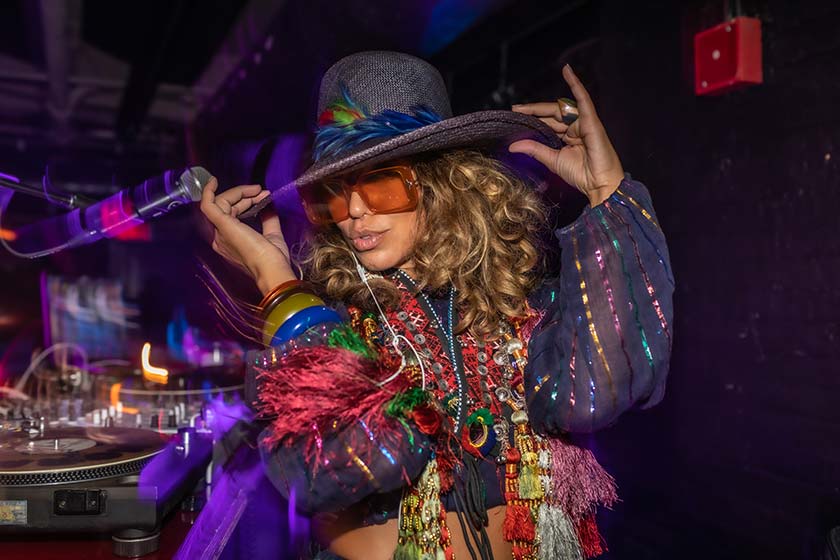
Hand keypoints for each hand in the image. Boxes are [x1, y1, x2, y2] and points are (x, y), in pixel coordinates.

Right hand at [199, 178, 296, 294]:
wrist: (272, 269)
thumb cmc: (273, 259)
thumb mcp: (272, 234)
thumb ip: (268, 219)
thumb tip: (268, 204)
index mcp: (230, 241)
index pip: (232, 213)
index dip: (246, 201)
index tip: (263, 195)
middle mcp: (221, 237)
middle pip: (226, 206)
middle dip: (244, 195)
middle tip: (262, 191)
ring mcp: (219, 232)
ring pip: (221, 202)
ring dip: (239, 192)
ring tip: (257, 190)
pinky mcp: (222, 225)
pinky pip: (208, 205)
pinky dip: (208, 192)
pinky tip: (213, 181)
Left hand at [509, 64, 624, 205]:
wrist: (599, 184)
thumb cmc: (581, 174)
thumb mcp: (551, 159)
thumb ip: (534, 149)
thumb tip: (513, 145)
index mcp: (567, 137)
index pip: (547, 124)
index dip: (533, 119)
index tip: (515, 117)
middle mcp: (575, 128)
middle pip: (551, 115)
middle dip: (533, 112)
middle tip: (514, 110)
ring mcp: (583, 123)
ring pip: (560, 108)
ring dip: (541, 107)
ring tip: (521, 108)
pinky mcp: (591, 120)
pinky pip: (583, 99)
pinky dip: (576, 84)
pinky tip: (567, 71)